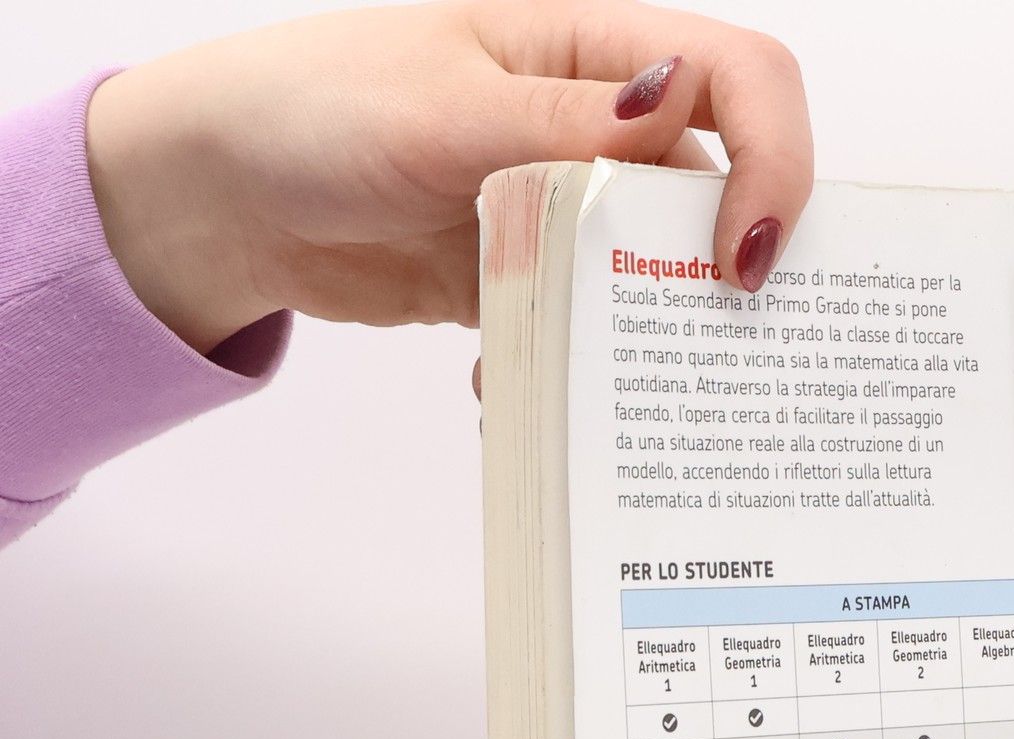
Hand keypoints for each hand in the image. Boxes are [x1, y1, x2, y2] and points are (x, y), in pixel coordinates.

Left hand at [85, 1, 812, 355]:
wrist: (224, 196)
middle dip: (724, 272)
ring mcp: (567, 209)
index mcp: (592, 54)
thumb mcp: (440, 109)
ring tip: (610, 393)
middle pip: (717, 192)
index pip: (739, 79)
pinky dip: (570, 374)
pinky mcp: (532, 280)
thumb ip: (561, 121)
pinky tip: (514, 388)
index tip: (744, 259)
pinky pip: (588, 334)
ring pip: (659, 277)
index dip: (774, 161)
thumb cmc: (312, 111)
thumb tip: (677, 102)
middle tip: (704, 352)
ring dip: (646, 341)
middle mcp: (598, 129)